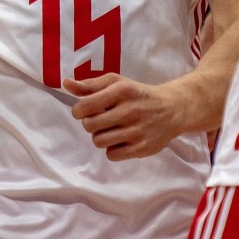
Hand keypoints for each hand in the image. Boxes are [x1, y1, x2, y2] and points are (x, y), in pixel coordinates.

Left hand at [66, 73, 198, 160]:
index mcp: (122, 91)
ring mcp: (137, 131)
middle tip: (101, 120)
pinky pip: (112, 155)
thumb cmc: (139, 94)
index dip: (78, 111)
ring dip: (101, 136)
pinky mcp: (142, 148)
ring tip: (112, 129)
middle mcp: (130, 110)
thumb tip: (66, 84)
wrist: (173, 109)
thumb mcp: (117, 83)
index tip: (84, 111)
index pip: (85, 106)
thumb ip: (90, 85)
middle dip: (90, 124)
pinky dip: (113, 149)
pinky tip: (122, 139)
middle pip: (90, 126)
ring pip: (99, 141)